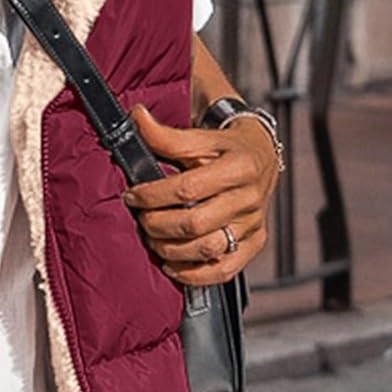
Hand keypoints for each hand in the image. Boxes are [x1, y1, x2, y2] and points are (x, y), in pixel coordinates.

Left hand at [120, 104, 280, 285]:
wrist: (260, 157)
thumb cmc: (225, 148)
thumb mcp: (199, 137)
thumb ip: (165, 135)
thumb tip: (136, 117)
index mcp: (239, 167)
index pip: (187, 188)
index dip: (152, 195)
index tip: (132, 196)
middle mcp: (250, 198)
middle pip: (194, 223)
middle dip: (157, 225)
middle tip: (141, 219)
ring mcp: (253, 224)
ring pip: (206, 249)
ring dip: (170, 249)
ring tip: (152, 238)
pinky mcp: (254, 243)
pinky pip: (224, 270)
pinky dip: (193, 274)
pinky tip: (172, 263)